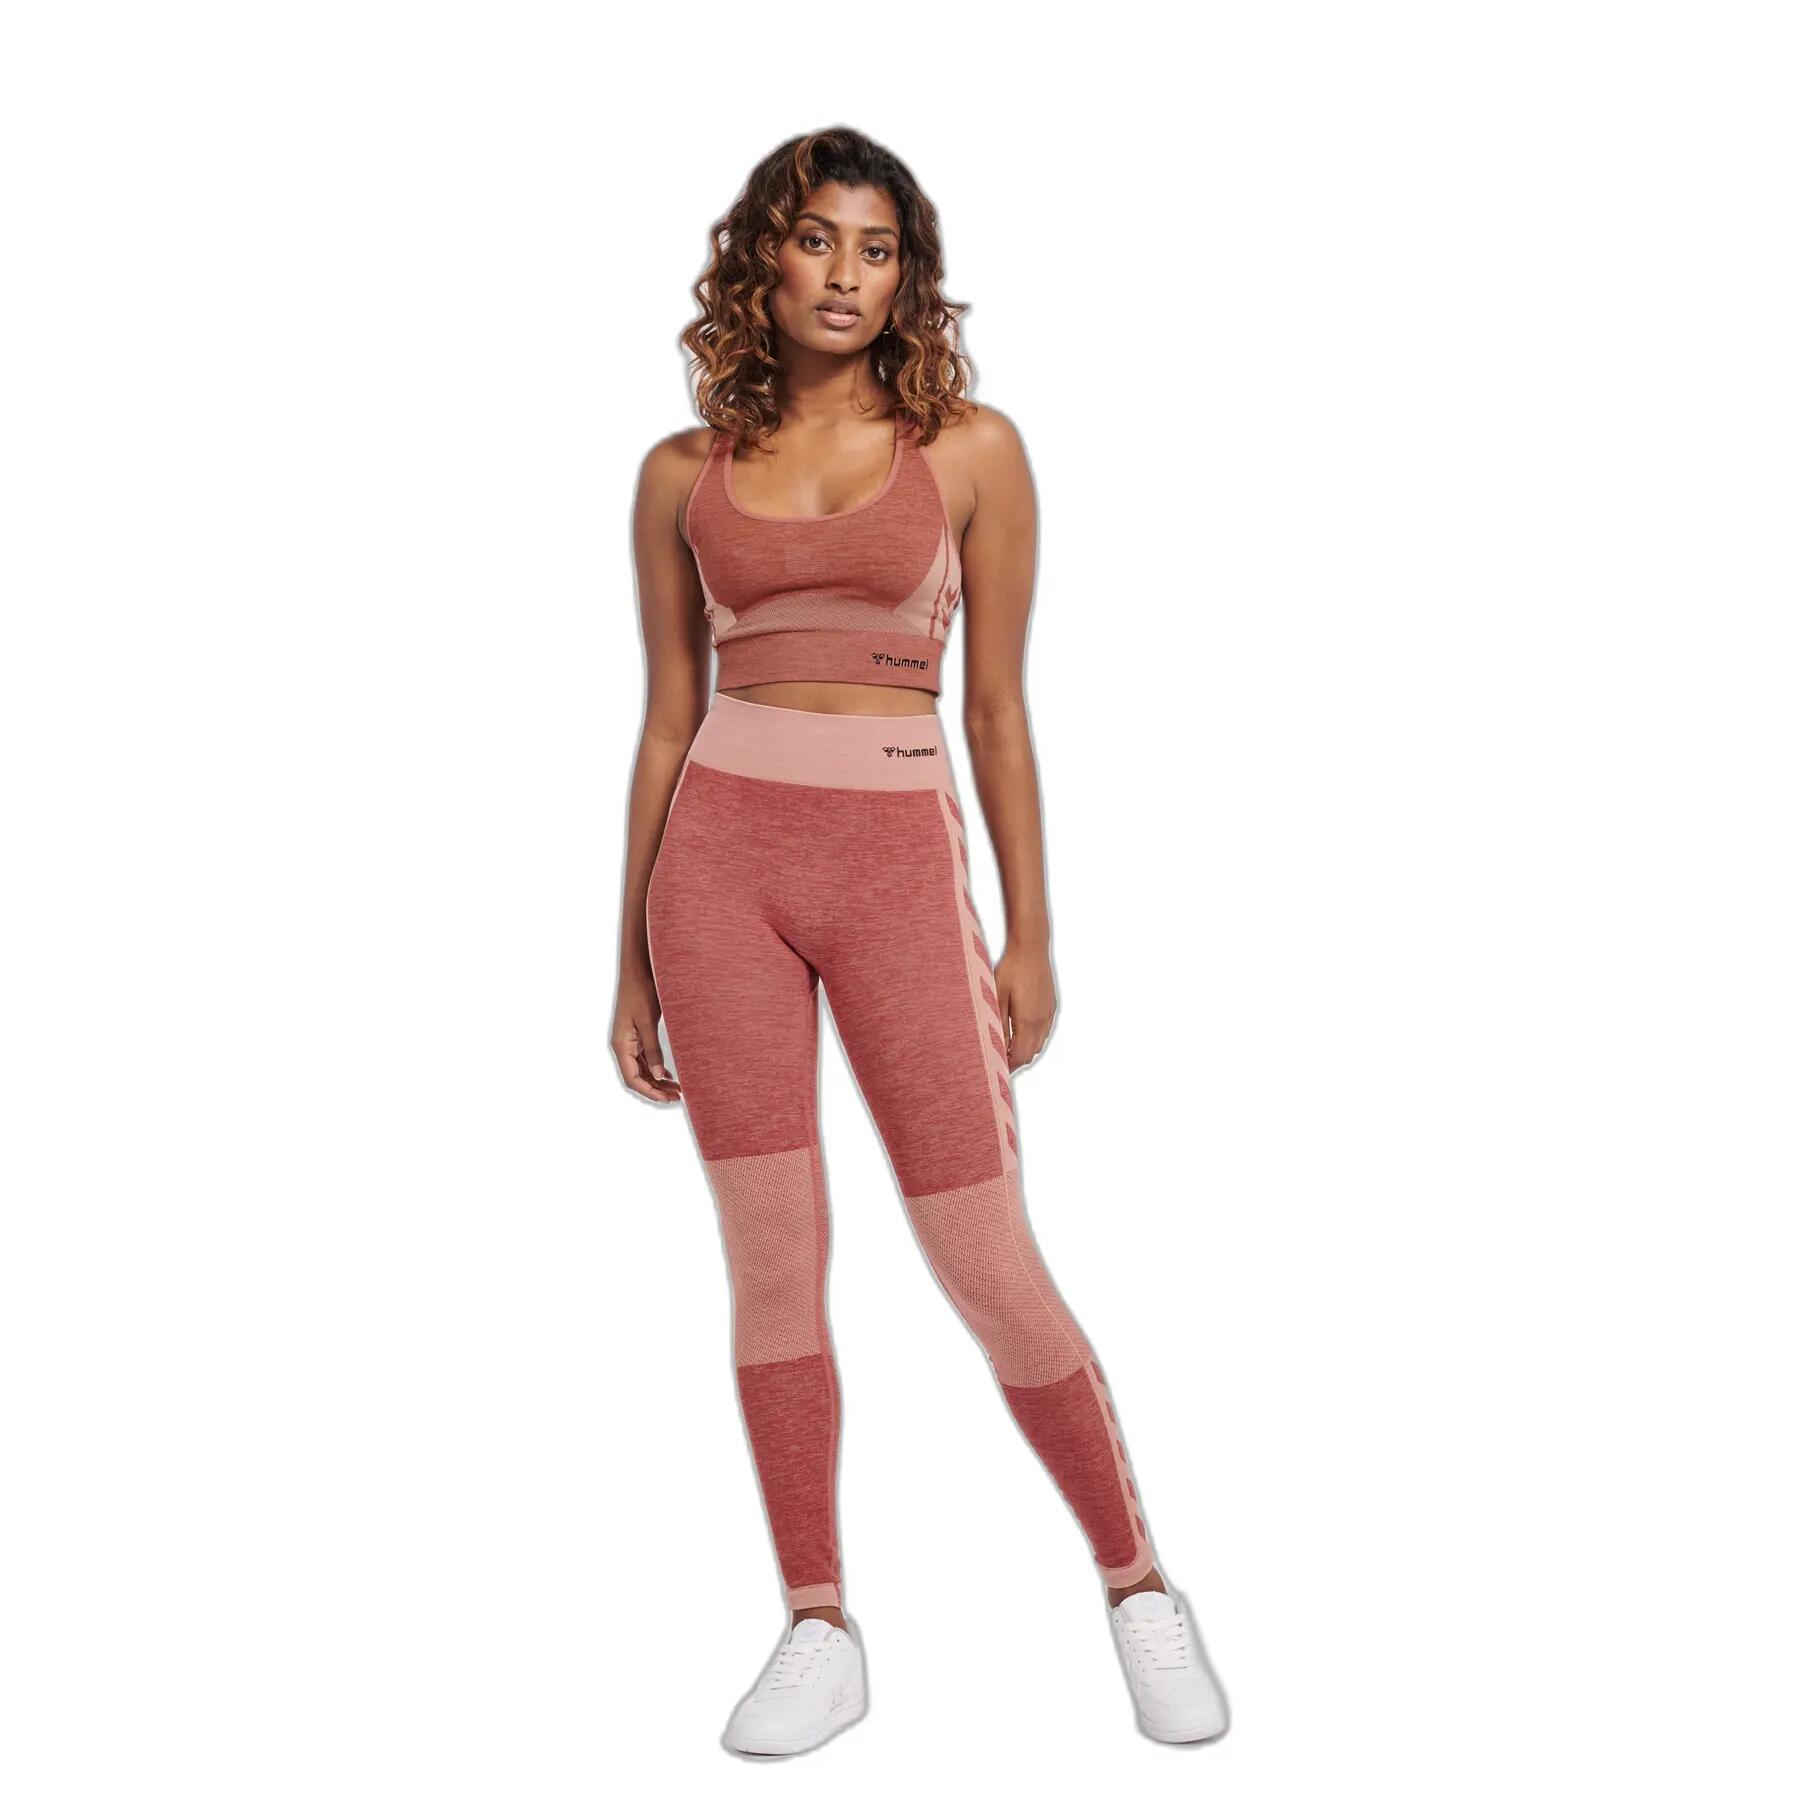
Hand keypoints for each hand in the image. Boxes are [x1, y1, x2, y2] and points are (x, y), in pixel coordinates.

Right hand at [613, 975, 682, 1103]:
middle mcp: (622, 1045)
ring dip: (657, 1080)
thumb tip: (658, 1075)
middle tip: (677, 1097)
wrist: (637, 969)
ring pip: (641, 1068)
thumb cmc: (640, 991)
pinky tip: (668, 1074)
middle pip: (637, 1077)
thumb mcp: (648, 1022)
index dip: (649, 1092)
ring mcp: (628, 1040)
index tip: (667, 1099)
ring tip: (676, 1088)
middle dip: (655, 1089)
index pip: (632, 1079)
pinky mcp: (636, 1034)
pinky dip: (655, 1068)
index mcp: (621, 1045)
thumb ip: (653, 1049)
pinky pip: (644, 1058)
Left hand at [994, 942, 1056, 1071]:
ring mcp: (1048, 1014)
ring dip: (1025, 1051)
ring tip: (1008, 1050)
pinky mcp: (1051, 1007)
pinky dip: (1034, 1040)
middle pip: (1030, 1054)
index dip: (1008, 1066)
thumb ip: (998, 1023)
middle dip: (1016, 1062)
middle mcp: (1041, 1021)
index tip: (996, 1068)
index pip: (1019, 1056)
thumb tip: (998, 1047)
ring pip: (1039, 1045)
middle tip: (999, 1062)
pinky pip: (1045, 1032)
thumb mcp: (997, 996)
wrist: (1031, 948)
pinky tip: (1022, 1035)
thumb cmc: (1011, 969)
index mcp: (1027, 1021)